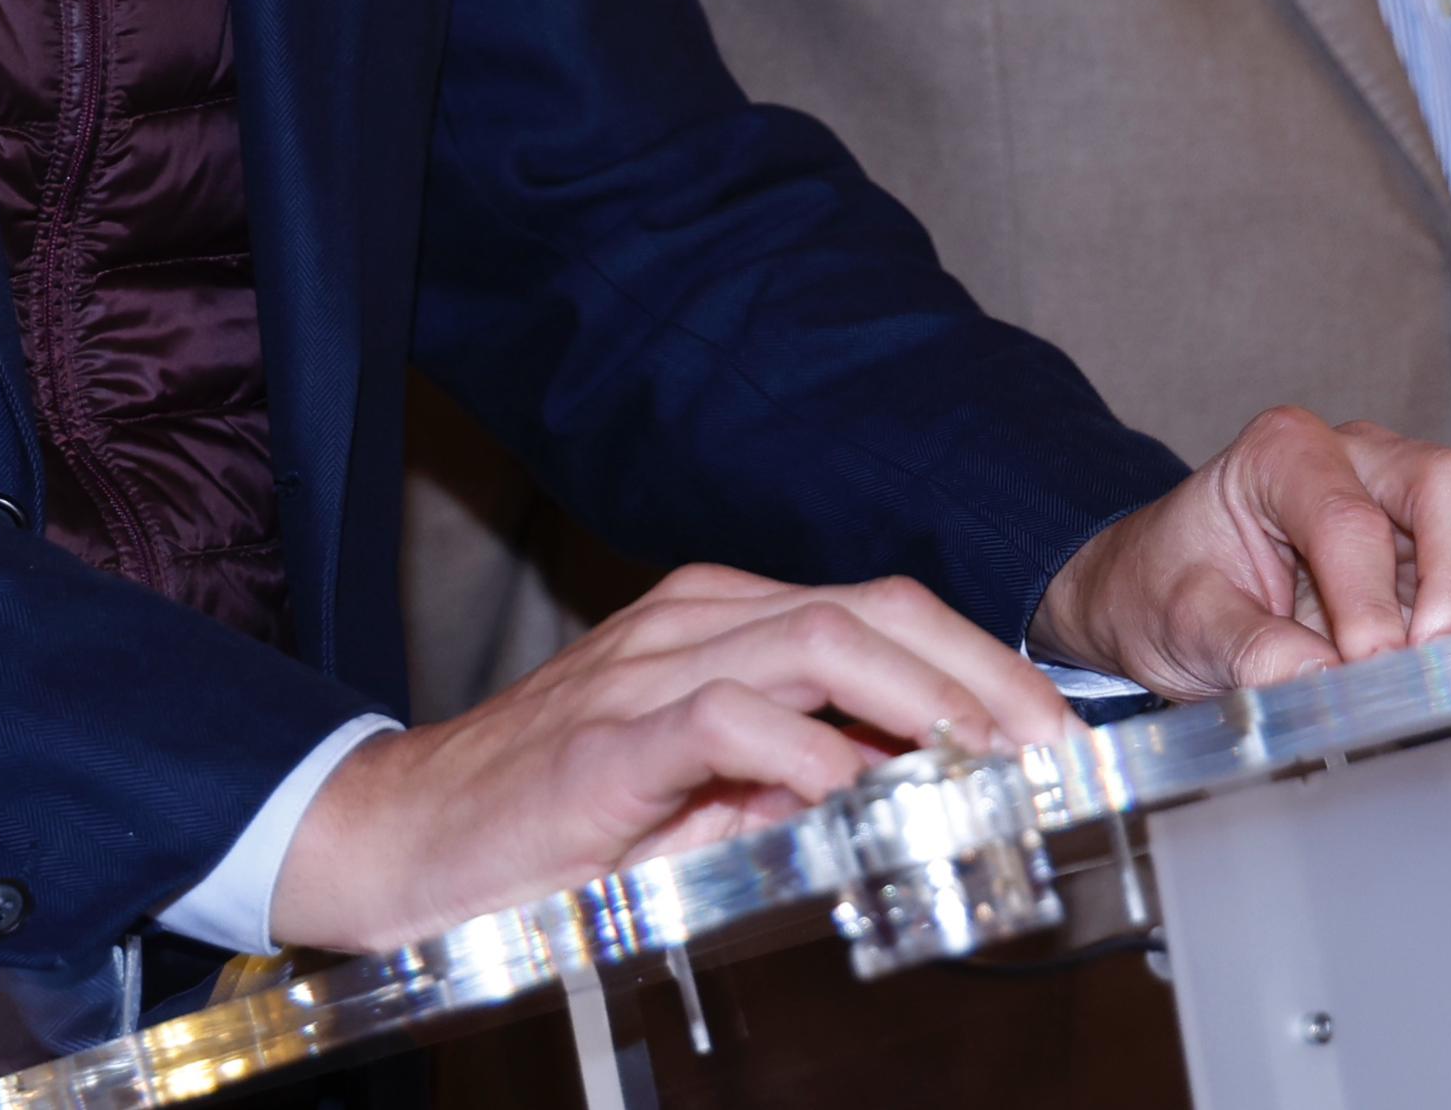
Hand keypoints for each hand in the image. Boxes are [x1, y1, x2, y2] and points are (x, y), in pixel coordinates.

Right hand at [268, 564, 1073, 954]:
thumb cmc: (545, 823)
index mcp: (721, 620)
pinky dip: (808, 751)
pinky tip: (858, 793)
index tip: (1054, 734)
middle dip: (984, 676)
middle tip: (1056, 750)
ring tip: (992, 764)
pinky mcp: (604, 741)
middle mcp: (693, 620)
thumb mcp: (694, 794)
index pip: (883, 612)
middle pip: (875, 608)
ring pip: (823, 641)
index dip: (980, 664)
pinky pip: (729, 718)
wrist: (393, 841)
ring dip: (927, 704)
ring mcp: (646, 670)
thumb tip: (905, 795)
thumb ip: (790, 780)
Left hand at [1029, 407, 1450, 696]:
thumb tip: (1317, 684)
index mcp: (1283, 453)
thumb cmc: (1175, 590)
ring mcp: (1419, 486)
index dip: (1369, 601)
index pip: (1349, 518)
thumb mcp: (1182, 621)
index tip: (1368, 670)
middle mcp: (1365, 453)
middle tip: (1441, 661)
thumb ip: (1245, 648)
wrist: (1173, 590)